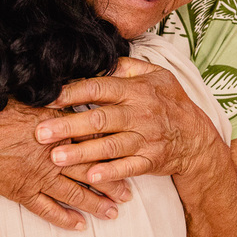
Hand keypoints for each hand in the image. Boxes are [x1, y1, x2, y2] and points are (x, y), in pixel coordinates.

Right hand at [0, 98, 127, 229]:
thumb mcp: (20, 97)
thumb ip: (47, 99)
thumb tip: (68, 89)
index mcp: (52, 128)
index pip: (89, 139)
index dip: (110, 147)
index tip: (127, 153)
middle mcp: (50, 155)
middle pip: (89, 170)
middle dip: (112, 182)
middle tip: (130, 192)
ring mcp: (36, 177)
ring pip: (73, 193)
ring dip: (96, 204)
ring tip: (114, 212)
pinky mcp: (21, 192)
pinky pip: (47, 209)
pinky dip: (64, 218)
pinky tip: (78, 225)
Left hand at [35, 57, 218, 183]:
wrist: (196, 136)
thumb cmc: (170, 101)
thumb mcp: (155, 74)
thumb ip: (126, 67)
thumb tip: (99, 59)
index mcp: (135, 90)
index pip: (99, 89)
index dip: (72, 93)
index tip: (48, 99)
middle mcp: (139, 113)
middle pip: (99, 119)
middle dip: (68, 126)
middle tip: (40, 133)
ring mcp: (145, 138)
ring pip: (110, 146)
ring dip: (82, 153)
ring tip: (56, 157)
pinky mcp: (150, 160)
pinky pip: (127, 167)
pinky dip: (109, 172)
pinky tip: (90, 176)